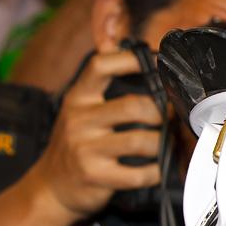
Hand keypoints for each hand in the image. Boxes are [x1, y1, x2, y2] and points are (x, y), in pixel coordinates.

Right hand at [30, 51, 162, 221]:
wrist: (52, 187)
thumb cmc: (77, 143)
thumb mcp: (81, 108)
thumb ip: (102, 82)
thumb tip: (119, 39)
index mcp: (78, 98)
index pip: (100, 66)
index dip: (131, 60)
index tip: (158, 61)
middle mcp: (80, 120)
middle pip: (133, 106)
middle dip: (162, 112)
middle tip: (173, 117)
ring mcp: (86, 149)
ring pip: (141, 141)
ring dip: (163, 143)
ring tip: (169, 143)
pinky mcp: (96, 176)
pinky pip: (140, 174)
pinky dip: (157, 172)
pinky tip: (158, 168)